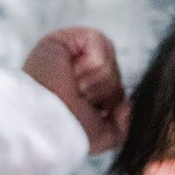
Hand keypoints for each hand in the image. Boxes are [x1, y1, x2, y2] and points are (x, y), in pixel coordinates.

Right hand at [22, 26, 130, 153]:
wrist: (48, 123)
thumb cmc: (69, 131)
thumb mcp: (102, 137)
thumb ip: (122, 126)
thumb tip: (127, 105)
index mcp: (82, 89)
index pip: (115, 85)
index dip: (108, 100)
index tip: (85, 109)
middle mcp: (76, 69)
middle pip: (115, 72)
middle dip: (102, 91)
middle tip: (77, 98)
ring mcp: (70, 53)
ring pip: (109, 61)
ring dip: (96, 81)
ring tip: (74, 87)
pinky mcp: (66, 38)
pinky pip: (100, 45)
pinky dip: (92, 64)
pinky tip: (73, 73)